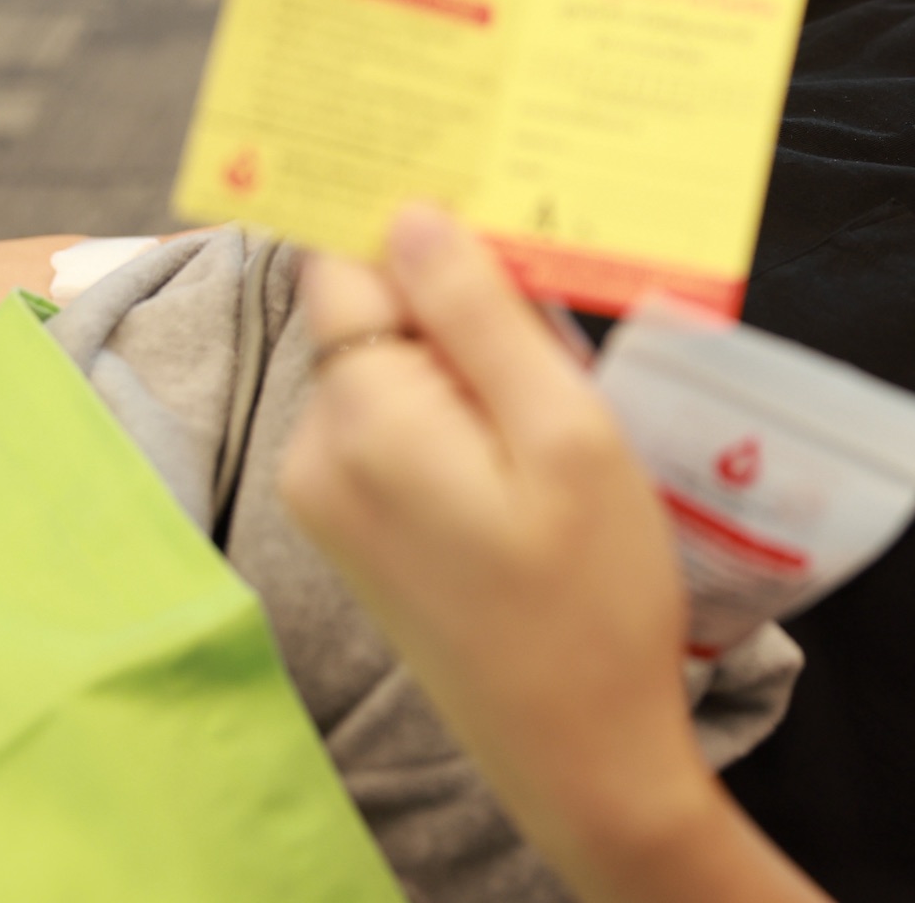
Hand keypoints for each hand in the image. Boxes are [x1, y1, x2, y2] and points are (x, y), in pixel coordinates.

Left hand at [280, 204, 714, 889]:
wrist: (582, 754)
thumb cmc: (594, 595)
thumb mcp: (566, 436)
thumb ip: (483, 316)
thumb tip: (412, 209)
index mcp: (362, 416)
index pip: (354, 259)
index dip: (415, 209)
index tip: (479, 160)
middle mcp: (320, 449)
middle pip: (376, 308)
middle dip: (459, 283)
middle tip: (559, 269)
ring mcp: (334, 497)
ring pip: (396, 363)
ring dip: (470, 344)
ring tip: (565, 363)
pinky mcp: (363, 530)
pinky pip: (403, 420)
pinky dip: (462, 400)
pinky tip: (538, 423)